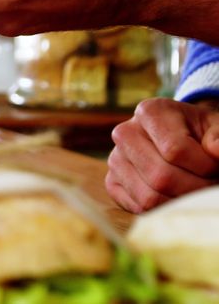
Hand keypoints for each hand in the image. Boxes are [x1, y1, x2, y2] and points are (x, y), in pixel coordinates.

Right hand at [105, 98, 218, 212]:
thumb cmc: (200, 133)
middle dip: (195, 188)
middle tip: (210, 183)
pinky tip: (176, 196)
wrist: (182, 139)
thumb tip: (216, 151)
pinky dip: (163, 209)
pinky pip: (138, 208)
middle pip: (161, 176)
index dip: (205, 166)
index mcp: (150, 112)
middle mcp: (125, 133)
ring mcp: (115, 159)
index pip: (175, 150)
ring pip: (149, 197)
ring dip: (181, 202)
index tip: (216, 166)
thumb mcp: (216, 127)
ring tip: (195, 190)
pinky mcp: (112, 182)